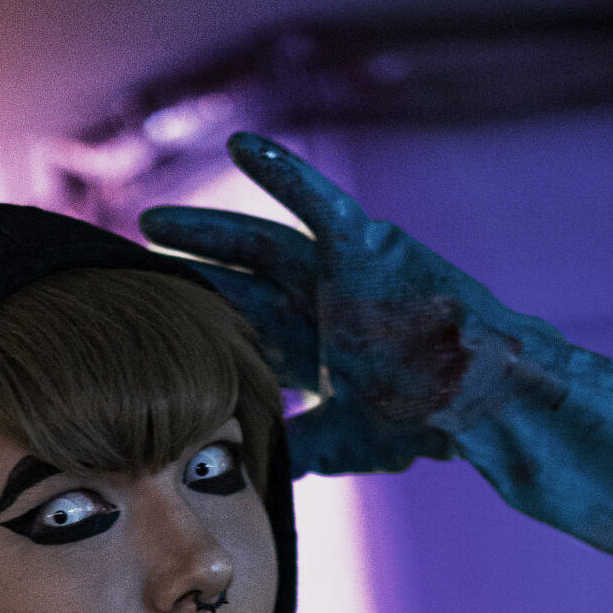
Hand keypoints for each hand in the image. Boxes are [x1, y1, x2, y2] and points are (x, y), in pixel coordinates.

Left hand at [142, 134, 612, 572]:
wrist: (489, 402)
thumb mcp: (350, 440)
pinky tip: (242, 143)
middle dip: (185, 282)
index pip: (240, 338)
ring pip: (259, 247)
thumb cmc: (433, 421)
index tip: (138, 341)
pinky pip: (319, 202)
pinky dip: (283, 171)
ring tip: (151, 224)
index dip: (191, 337)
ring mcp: (341, 276)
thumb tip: (256, 469)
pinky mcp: (369, 248)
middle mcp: (320, 307)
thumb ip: (300, 442)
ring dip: (207, 233)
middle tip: (124, 270)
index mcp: (315, 351)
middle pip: (236, 288)